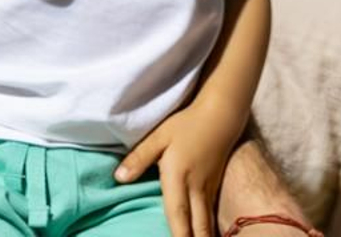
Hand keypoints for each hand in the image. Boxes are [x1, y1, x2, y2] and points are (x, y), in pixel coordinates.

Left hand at [116, 102, 237, 236]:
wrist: (221, 115)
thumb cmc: (186, 124)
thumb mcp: (158, 136)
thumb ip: (139, 158)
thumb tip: (119, 178)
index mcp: (178, 177)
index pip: (177, 214)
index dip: (177, 236)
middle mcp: (196, 188)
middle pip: (197, 226)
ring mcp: (209, 189)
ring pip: (207, 222)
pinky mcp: (216, 186)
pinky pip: (212, 214)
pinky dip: (209, 228)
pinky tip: (205, 235)